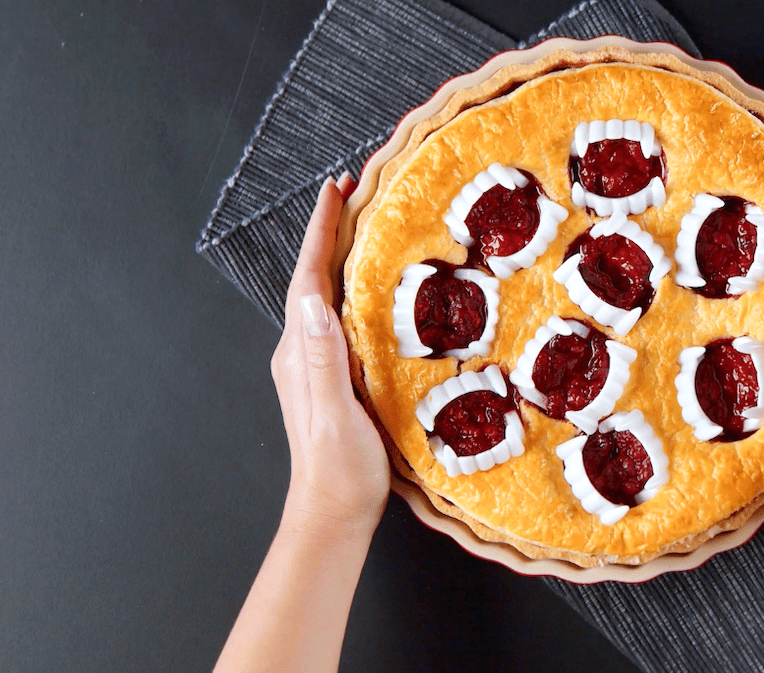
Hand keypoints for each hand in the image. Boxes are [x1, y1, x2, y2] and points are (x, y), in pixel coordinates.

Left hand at [270, 173, 389, 533]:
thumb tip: (314, 299)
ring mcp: (317, 365)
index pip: (309, 279)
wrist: (336, 512)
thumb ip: (322, 357)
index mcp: (301, 352)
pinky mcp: (336, 378)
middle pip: (316, 278)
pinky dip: (356, 290)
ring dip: (343, 256)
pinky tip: (376, 289)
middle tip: (354, 190)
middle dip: (332, 232)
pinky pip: (344, 320)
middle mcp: (303, 351)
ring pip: (329, 296)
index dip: (322, 231)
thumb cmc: (339, 469)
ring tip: (366, 224)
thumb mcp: (333, 411)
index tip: (337, 188)